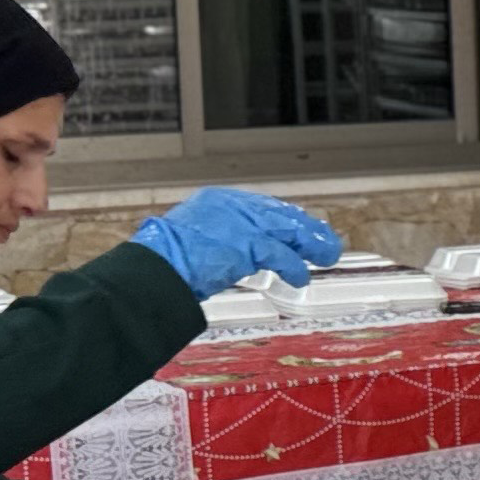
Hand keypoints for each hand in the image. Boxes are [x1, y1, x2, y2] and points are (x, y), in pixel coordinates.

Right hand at [129, 187, 342, 298]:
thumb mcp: (194, 242)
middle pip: (279, 213)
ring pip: (286, 229)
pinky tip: (301, 277)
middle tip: (325, 240)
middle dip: (305, 228)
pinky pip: (279, 254)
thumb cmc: (165, 263)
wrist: (153, 270)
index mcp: (216, 202)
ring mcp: (238, 223)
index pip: (261, 207)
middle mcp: (230, 206)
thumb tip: (239, 257)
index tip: (301, 228)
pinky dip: (293, 266)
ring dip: (310, 244)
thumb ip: (220, 243)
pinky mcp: (245, 243)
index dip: (286, 218)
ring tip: (326, 256)